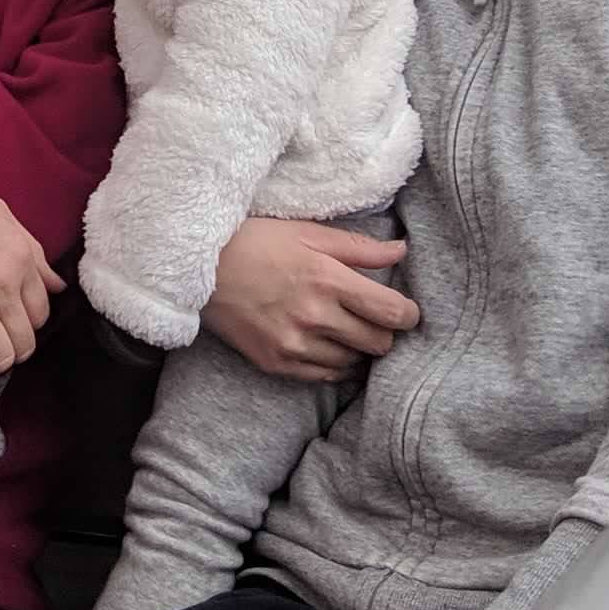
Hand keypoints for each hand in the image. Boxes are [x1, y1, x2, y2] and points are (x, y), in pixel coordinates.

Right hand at [202, 219, 419, 382]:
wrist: (199, 268)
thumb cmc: (255, 241)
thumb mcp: (307, 231)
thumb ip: (358, 248)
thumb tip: (401, 251)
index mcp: (327, 279)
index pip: (391, 312)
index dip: (408, 315)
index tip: (406, 311)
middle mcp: (314, 317)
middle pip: (378, 343)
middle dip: (384, 332)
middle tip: (376, 320)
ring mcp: (294, 345)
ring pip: (353, 363)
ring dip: (357, 349)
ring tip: (346, 331)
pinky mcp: (276, 364)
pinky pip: (324, 377)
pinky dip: (333, 365)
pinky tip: (328, 346)